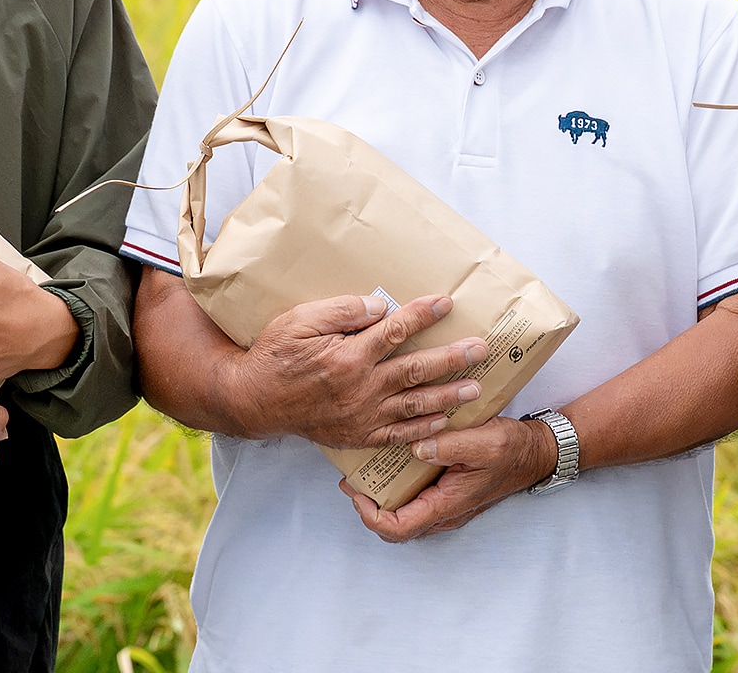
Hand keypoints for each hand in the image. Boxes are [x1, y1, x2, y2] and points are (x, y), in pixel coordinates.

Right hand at [223, 294, 488, 449]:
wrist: (255, 401)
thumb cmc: (276, 354)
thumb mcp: (300, 321)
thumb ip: (342, 311)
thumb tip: (380, 308)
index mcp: (349, 357)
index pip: (396, 331)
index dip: (423, 314)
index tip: (447, 302)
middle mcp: (361, 388)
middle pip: (416, 370)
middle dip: (452, 358)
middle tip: (481, 349)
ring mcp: (362, 415)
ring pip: (414, 405)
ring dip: (448, 396)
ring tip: (475, 388)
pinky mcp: (358, 435)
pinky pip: (397, 435)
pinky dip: (423, 430)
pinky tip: (443, 421)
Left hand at [344, 415, 558, 541]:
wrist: (535, 452)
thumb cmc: (512, 449)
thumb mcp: (485, 441)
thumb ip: (450, 445)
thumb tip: (416, 446)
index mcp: (447, 504)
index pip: (397, 528)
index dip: (369, 515)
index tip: (356, 492)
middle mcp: (443, 511)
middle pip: (394, 526)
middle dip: (368, 506)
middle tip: (353, 480)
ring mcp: (445, 504)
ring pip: (402, 513)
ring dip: (380, 496)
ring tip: (365, 468)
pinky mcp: (446, 492)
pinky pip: (414, 498)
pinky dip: (396, 486)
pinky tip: (391, 459)